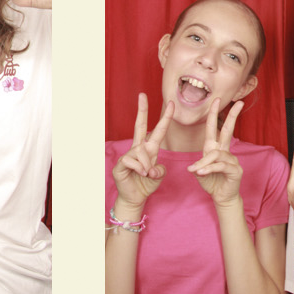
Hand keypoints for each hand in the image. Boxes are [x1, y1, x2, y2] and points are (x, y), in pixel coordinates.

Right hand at [111, 94, 174, 213]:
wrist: (135, 198)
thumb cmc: (146, 185)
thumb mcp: (158, 176)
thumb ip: (159, 169)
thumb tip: (151, 167)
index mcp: (149, 149)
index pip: (158, 131)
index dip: (165, 118)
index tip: (172, 105)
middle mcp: (138, 148)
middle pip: (139, 125)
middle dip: (142, 110)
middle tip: (142, 95)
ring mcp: (128, 155)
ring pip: (140, 151)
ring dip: (146, 164)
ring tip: (147, 174)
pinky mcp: (121, 163)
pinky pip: (131, 160)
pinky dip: (139, 168)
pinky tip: (141, 174)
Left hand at [189, 97, 244, 205]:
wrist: (221, 197)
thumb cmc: (212, 182)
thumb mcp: (200, 172)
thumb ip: (198, 166)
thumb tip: (194, 166)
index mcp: (215, 148)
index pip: (215, 128)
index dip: (215, 114)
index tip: (217, 100)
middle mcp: (225, 151)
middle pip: (228, 131)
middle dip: (233, 116)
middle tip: (239, 102)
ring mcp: (232, 160)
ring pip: (216, 154)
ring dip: (204, 162)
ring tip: (197, 171)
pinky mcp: (235, 170)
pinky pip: (220, 166)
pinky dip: (210, 169)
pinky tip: (202, 173)